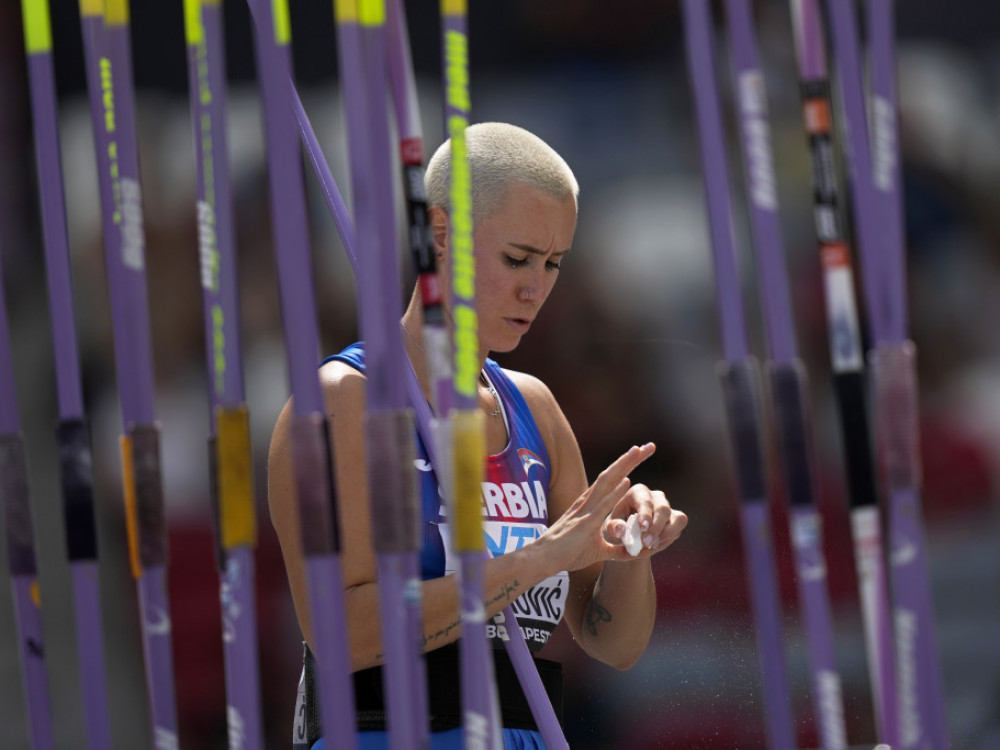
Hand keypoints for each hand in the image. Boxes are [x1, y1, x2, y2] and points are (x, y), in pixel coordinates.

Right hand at [539, 443, 660, 573]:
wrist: (544, 559)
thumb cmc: (566, 553)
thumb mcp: (597, 551)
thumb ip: (615, 550)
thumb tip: (633, 553)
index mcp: (591, 504)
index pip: (612, 480)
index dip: (627, 465)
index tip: (642, 453)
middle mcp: (588, 501)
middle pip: (612, 474)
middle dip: (630, 459)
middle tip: (648, 446)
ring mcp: (586, 510)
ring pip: (607, 482)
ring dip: (623, 466)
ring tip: (638, 451)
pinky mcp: (585, 523)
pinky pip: (602, 505)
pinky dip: (615, 493)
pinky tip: (627, 481)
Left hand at [602, 483, 686, 558]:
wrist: (628, 535)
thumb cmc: (618, 527)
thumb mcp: (610, 527)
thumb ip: (613, 527)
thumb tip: (620, 529)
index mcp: (638, 492)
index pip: (645, 501)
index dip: (645, 514)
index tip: (643, 527)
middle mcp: (655, 496)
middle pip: (663, 508)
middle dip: (656, 527)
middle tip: (646, 543)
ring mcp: (668, 507)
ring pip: (677, 517)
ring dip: (666, 533)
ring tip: (651, 546)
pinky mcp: (676, 518)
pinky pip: (679, 527)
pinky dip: (669, 538)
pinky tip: (655, 545)